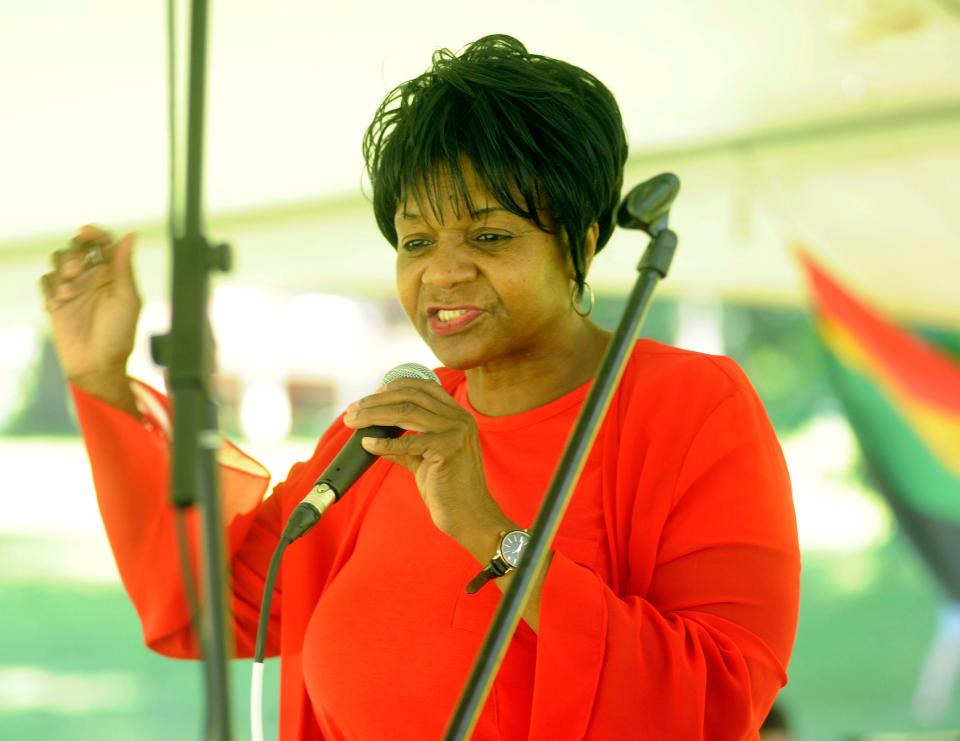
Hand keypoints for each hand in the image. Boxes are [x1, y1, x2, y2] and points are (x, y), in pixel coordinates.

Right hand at [40, 225, 141, 409]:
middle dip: (72, 254)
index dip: (94, 233)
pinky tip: (58, 302)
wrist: (96, 364)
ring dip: (60, 270)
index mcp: (114, 274)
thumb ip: (124, 266)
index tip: (85, 232)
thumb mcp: (126, 298)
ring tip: (67, 292)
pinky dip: (50, 286)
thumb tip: (132, 235)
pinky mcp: (54, 300)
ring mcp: (73, 287)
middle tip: (74, 271)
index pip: (103, 243)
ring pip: (58, 260)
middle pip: (76, 247)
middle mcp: (93, 277)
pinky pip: (45, 281)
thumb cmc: (119, 333)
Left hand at [342, 378, 513, 554]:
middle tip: (352, 410)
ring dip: (373, 415)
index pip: (423, 387)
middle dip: (376, 400)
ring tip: (352, 421)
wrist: (469, 515)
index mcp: (457, 415)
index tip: (373, 394)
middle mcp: (459, 418)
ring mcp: (456, 431)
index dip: (395, 386)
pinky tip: (367, 444)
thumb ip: (406, 445)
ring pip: (405, 412)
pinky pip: (407, 442)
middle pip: (410, 396)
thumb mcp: (424, 459)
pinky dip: (383, 443)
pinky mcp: (448, 449)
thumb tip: (375, 437)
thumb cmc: (447, 489)